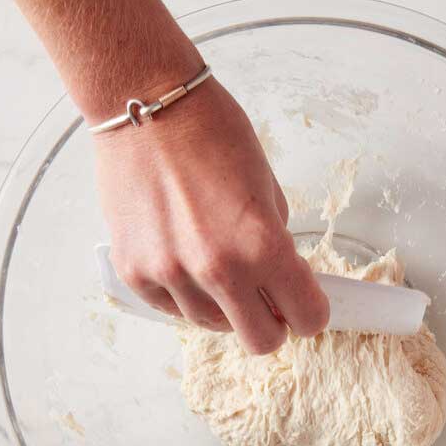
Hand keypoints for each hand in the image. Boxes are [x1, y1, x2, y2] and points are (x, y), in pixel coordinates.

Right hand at [95, 78, 329, 353]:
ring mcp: (170, 274)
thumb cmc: (210, 131)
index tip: (306, 303)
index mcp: (261, 245)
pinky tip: (186, 260)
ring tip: (217, 263)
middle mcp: (216, 269)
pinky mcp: (134, 271)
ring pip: (213, 326)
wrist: (145, 104)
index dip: (311, 311)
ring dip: (224, 306)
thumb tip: (280, 277)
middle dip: (272, 322)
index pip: (307, 317)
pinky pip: (170, 309)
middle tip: (269, 298)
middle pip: (262, 341)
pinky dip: (184, 295)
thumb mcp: (266, 186)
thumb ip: (275, 240)